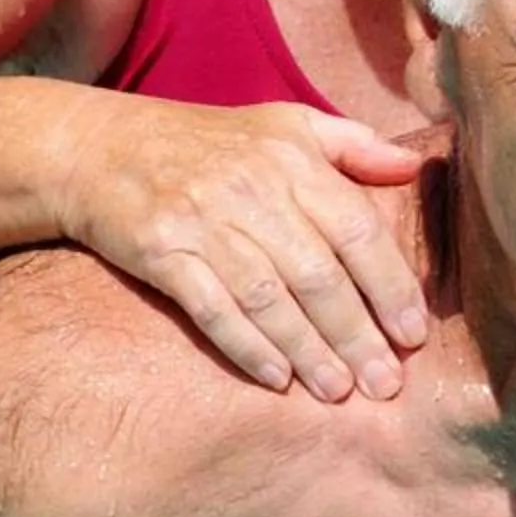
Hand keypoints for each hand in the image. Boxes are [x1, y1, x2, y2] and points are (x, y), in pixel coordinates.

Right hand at [54, 90, 428, 399]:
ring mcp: (203, 221)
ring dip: (309, 351)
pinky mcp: (161, 252)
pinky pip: (212, 309)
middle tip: (385, 383)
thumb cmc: (207, 143)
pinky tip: (278, 380)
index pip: (356, 227)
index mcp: (291, 158)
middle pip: (318, 273)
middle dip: (357, 334)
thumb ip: (352, 146)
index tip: (414, 332)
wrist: (100, 147)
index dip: (390, 284)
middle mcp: (251, 189)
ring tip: (339, 391)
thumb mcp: (284, 125)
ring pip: (269, 298)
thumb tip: (415, 169)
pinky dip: (247, 347)